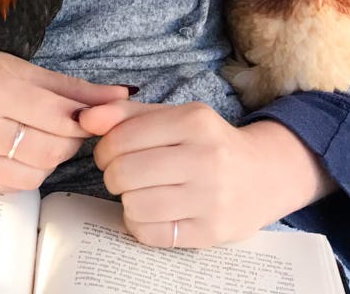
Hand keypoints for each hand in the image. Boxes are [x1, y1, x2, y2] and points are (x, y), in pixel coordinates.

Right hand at [0, 45, 129, 193]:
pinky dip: (21, 174)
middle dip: (66, 143)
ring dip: (46, 162)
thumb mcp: (19, 67)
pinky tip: (14, 155)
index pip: (59, 117)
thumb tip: (122, 96)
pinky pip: (7, 188)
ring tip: (37, 141)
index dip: (81, 122)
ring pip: (32, 176)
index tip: (85, 118)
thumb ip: (71, 87)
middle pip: (49, 151)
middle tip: (62, 130)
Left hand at [79, 101, 330, 248]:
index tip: (110, 153)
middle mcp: (207, 158)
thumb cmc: (209, 143)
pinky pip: (150, 234)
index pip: (123, 137)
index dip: (104, 148)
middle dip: (113, 175)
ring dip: (127, 200)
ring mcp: (211, 198)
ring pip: (134, 205)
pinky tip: (152, 212)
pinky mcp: (210, 232)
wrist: (264, 175)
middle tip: (122, 174)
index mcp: (196, 121)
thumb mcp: (175, 118)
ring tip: (140, 192)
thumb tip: (84, 118)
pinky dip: (140, 224)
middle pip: (125, 172)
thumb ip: (127, 115)